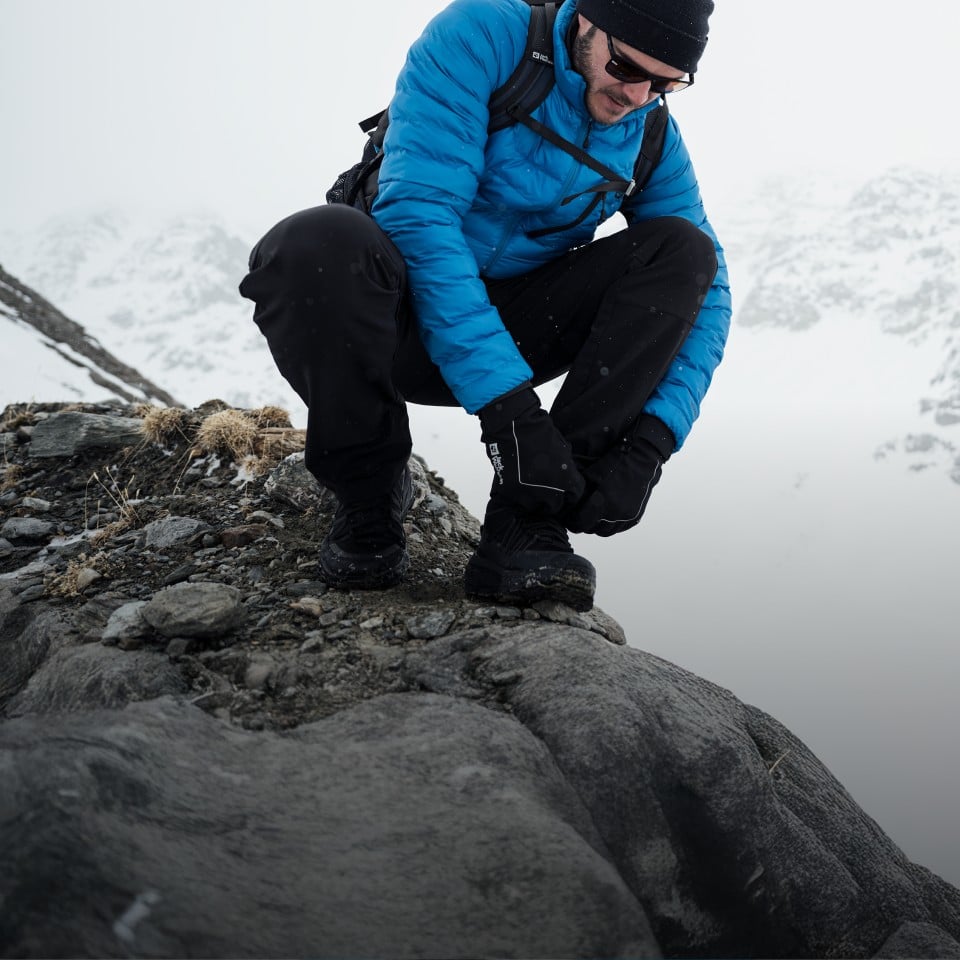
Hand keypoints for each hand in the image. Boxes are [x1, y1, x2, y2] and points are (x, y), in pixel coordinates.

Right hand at [478, 385, 584, 513]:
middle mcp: (549, 491)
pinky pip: (519, 500)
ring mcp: (529, 494)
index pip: (575, 496)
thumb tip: (566, 475)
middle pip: (556, 506)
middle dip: (555, 498)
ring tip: (534, 487)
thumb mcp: (563, 448)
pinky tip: (521, 483)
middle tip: (550, 490)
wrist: (513, 425)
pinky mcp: (511, 492)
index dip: (571, 492)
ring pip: (537, 506)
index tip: (567, 489)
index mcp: (566, 479)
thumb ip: (566, 467)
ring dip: (537, 499)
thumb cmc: (539, 431)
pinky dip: (521, 494)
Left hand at [565, 415, 673, 535]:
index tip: (568, 517)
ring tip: (591, 516)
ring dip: (597, 526)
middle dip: (583, 523)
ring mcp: (627, 516)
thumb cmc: (612, 463)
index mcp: (602, 503)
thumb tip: (567, 505)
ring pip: (605, 531)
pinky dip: (610, 525)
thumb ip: (579, 493)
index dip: (571, 521)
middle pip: (591, 529)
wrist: (640, 459)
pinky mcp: (635, 516)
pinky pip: (619, 528)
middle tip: (578, 516)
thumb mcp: (590, 475)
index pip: (579, 523)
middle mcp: (615, 514)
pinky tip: (605, 516)